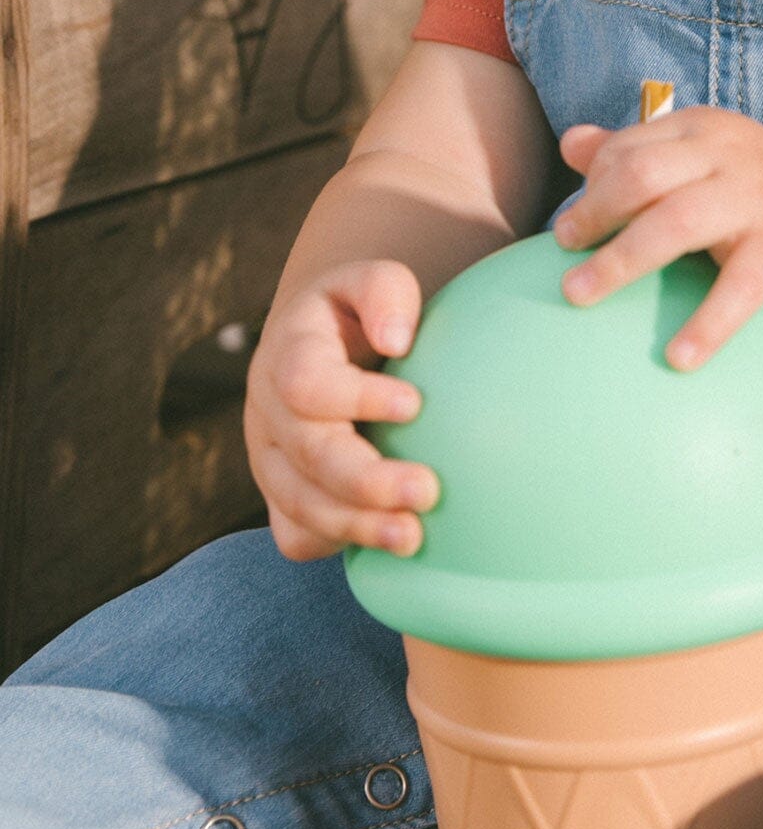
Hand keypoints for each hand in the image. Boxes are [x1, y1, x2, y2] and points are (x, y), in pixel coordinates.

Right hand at [243, 259, 440, 561]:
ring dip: (356, 525)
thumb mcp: (372, 281)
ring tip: (413, 537)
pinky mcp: (281, 496)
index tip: (416, 403)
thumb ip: (385, 293)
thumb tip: (397, 340)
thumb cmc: (362, 313)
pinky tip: (383, 547)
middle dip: (365, 480)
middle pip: (306, 454)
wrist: (325, 344)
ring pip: (298, 503)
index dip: (356, 398)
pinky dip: (335, 543)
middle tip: (428, 490)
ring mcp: (269, 460)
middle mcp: (268, 411)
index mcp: (288, 353)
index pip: (305, 383)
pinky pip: (295, 534)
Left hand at [553, 107, 762, 369]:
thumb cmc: (756, 193)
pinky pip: (739, 289)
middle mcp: (727, 155)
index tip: (570, 230)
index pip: (629, 149)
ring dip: (620, 261)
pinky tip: (677, 358)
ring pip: (676, 223)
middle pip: (641, 176)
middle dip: (593, 213)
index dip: (592, 187)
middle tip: (562, 252)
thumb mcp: (703, 161)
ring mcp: (757, 199)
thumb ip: (639, 152)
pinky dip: (707, 324)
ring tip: (578, 295)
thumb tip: (571, 145)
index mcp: (701, 130)